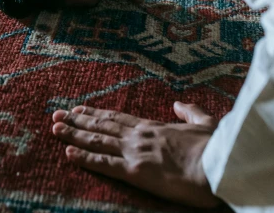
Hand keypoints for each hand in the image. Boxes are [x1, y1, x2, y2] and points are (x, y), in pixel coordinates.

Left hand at [52, 102, 222, 207]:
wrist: (218, 165)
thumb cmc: (215, 147)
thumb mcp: (205, 122)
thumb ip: (190, 111)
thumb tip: (179, 104)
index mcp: (154, 127)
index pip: (118, 118)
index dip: (96, 114)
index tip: (79, 109)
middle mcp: (139, 136)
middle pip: (101, 127)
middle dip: (77, 121)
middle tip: (56, 114)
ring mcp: (135, 152)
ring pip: (97, 142)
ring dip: (73, 135)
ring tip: (55, 128)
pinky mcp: (134, 171)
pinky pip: (103, 164)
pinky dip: (84, 158)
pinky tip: (68, 153)